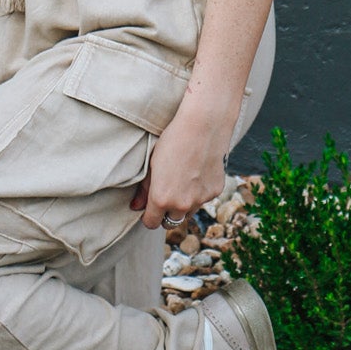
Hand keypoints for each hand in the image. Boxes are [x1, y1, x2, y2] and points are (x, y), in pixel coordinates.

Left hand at [130, 107, 230, 230]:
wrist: (203, 126)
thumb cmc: (172, 141)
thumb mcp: (151, 164)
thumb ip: (143, 189)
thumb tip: (135, 207)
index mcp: (161, 199)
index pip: (151, 223)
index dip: (149, 216)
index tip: (150, 206)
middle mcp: (181, 205)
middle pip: (171, 223)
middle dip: (166, 213)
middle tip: (167, 193)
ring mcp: (200, 200)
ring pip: (188, 212)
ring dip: (184, 204)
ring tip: (183, 179)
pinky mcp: (215, 192)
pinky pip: (203, 199)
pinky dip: (199, 192)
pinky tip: (198, 171)